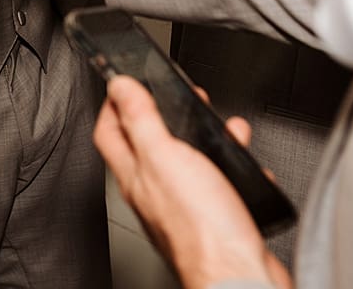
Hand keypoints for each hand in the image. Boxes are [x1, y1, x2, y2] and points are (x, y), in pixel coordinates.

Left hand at [94, 76, 287, 288]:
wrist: (239, 275)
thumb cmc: (201, 229)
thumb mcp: (164, 157)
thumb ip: (141, 120)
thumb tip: (119, 86)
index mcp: (136, 176)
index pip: (109, 133)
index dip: (113, 104)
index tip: (124, 82)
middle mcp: (156, 193)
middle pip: (149, 145)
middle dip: (164, 114)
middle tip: (176, 97)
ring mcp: (185, 207)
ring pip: (189, 162)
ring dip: (205, 139)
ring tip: (220, 126)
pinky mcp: (215, 219)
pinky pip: (220, 185)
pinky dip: (233, 168)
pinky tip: (243, 163)